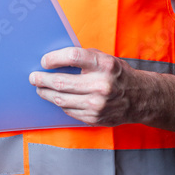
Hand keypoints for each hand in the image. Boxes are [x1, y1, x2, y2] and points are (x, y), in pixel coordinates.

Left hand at [29, 47, 143, 126]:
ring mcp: (97, 104)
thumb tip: (54, 60)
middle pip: (62, 82)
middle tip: (34, 77)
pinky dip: (61, 104)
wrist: (140, 97)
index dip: (54, 58)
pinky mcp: (94, 118)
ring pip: (61, 99)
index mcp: (104, 64)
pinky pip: (69, 110)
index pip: (72, 56)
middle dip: (43, 79)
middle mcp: (101, 85)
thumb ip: (83, 58)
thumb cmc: (118, 74)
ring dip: (46, 93)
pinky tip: (57, 98)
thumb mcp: (105, 59)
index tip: (44, 61)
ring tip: (40, 88)